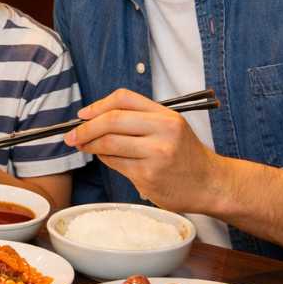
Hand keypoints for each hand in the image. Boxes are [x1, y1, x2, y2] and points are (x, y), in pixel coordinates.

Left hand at [65, 88, 222, 210]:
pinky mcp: (148, 176)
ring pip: (108, 144)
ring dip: (89, 145)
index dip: (97, 105)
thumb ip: (137, 119)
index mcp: (166, 116)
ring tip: (83, 146)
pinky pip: (114, 164)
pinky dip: (104, 160)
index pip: (123, 99)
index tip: (82, 114)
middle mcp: (163, 132)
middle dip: (84, 128)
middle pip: (111, 121)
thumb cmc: (185, 155)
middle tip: (71, 135)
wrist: (211, 184)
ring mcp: (156, 155)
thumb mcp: (170, 127)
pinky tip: (105, 159)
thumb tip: (91, 119)